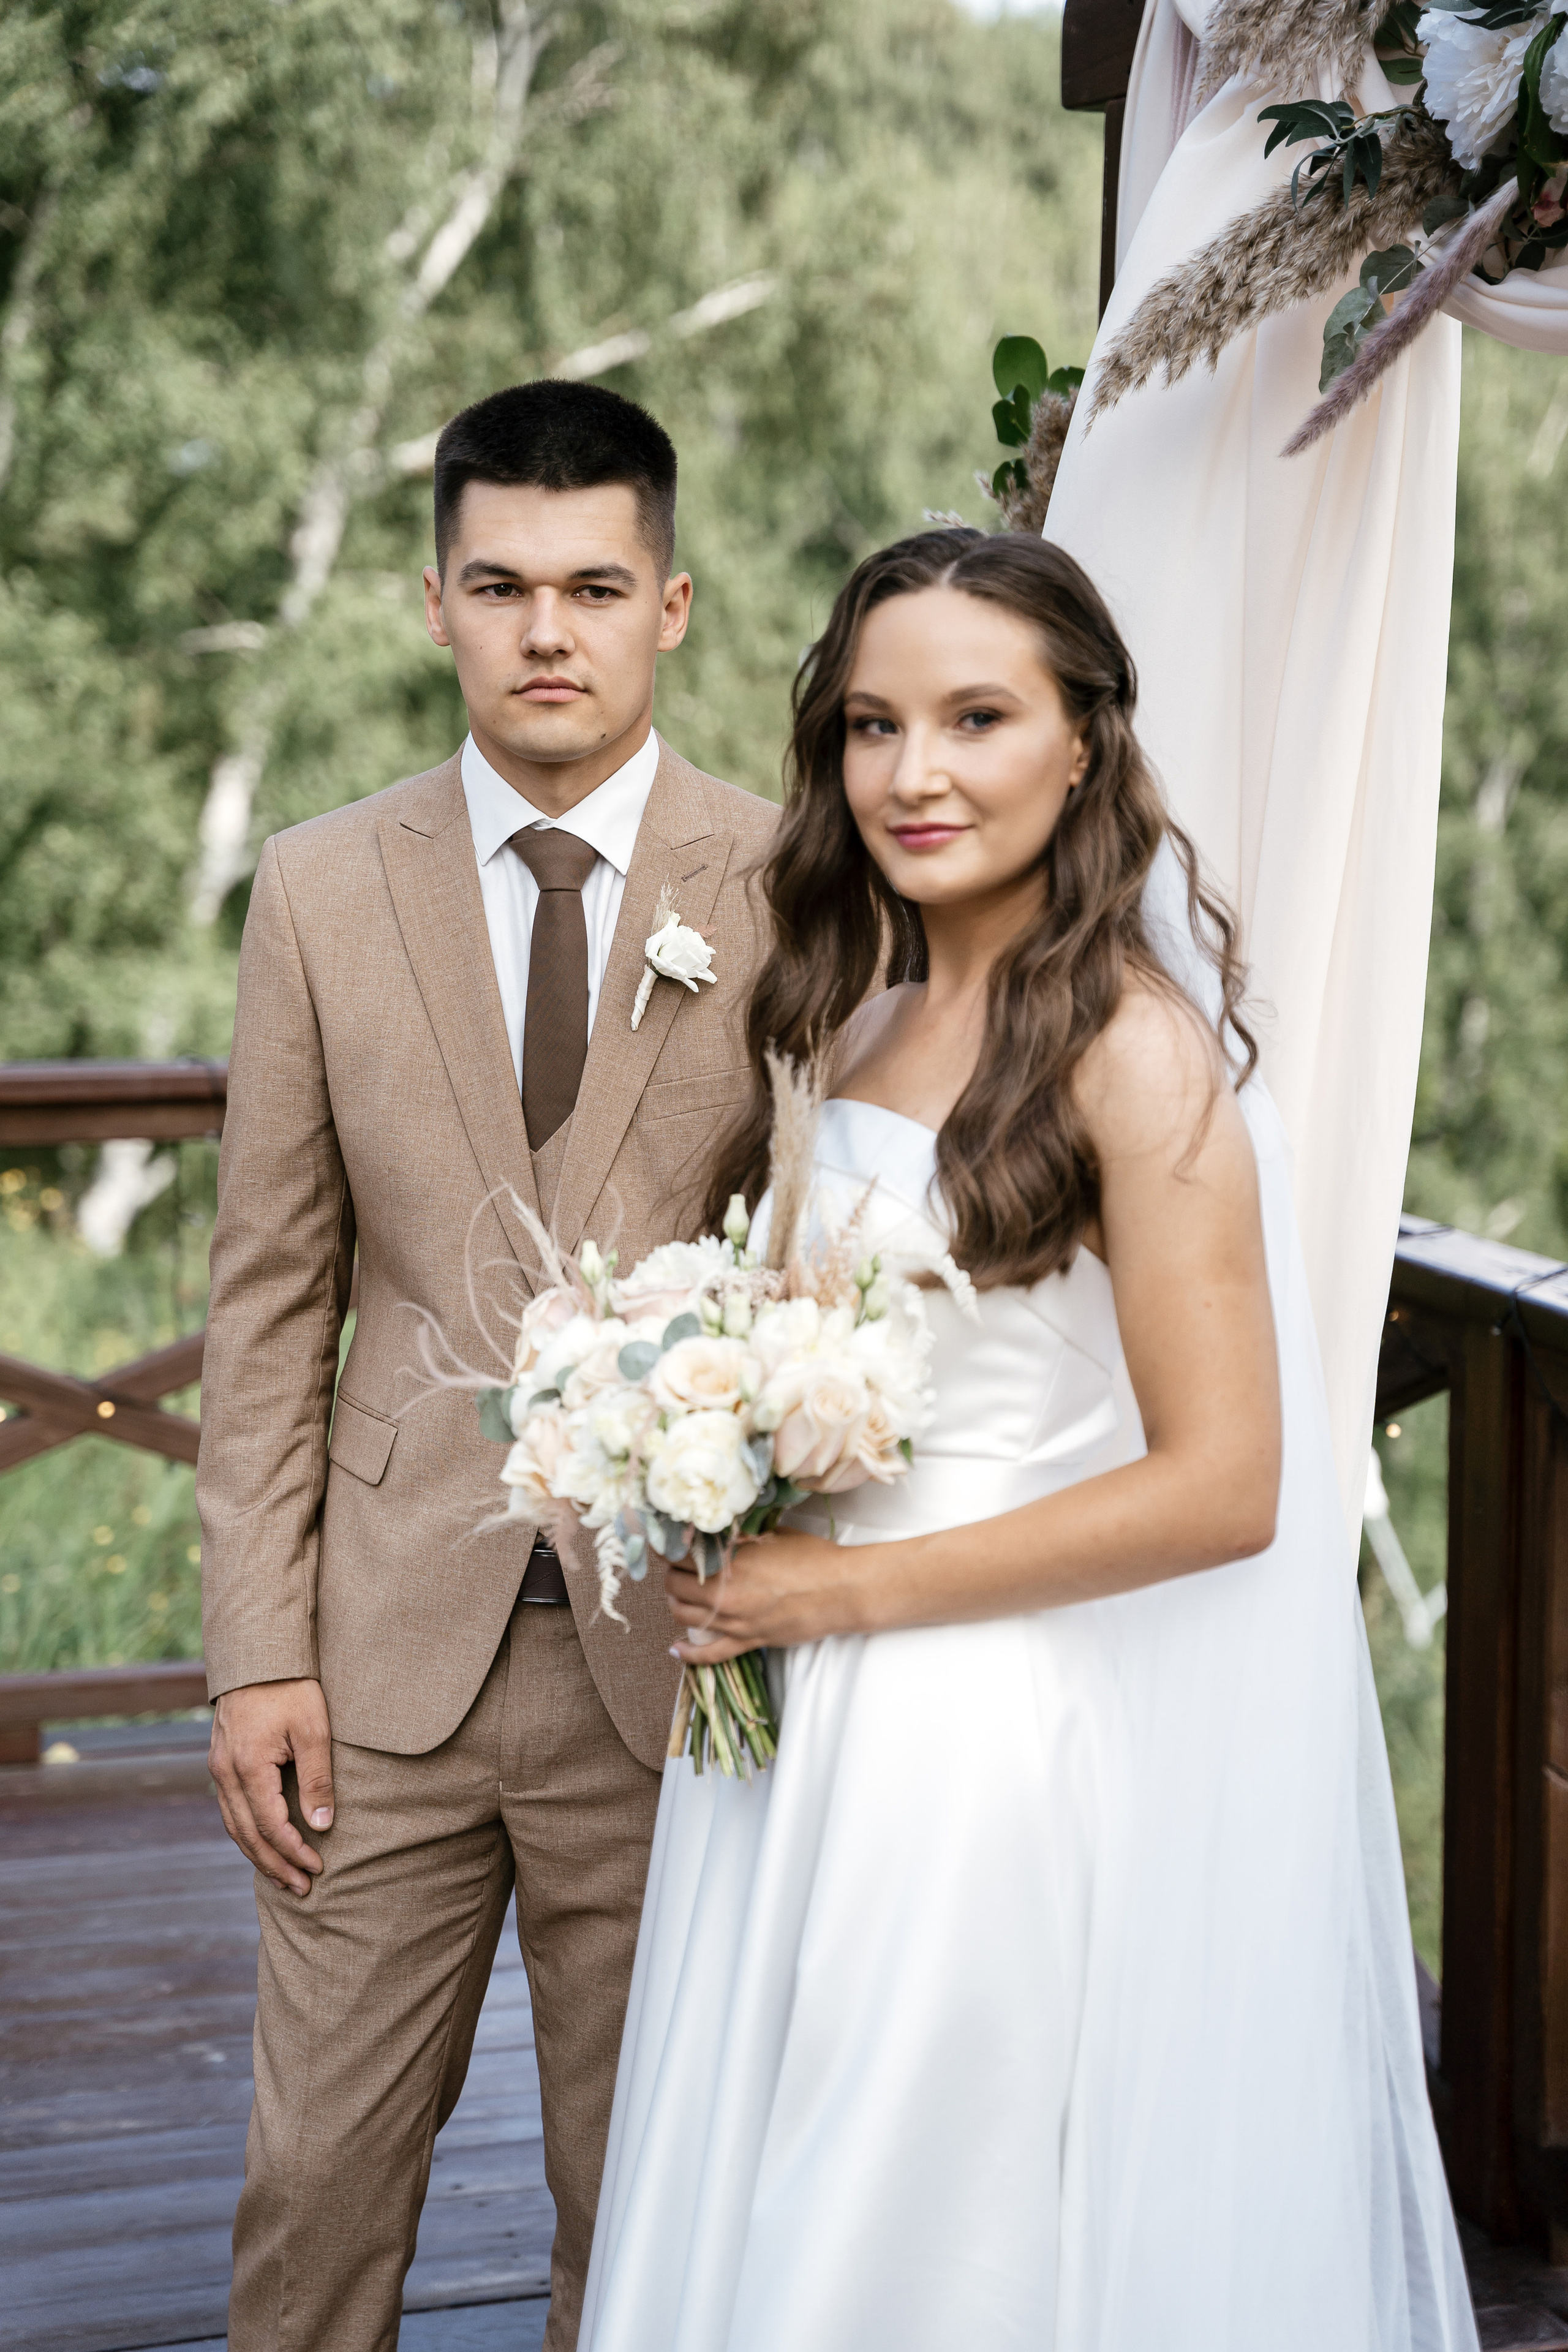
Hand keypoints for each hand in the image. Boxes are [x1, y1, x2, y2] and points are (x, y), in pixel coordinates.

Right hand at [209, 1678, 334, 1897]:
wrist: (259, 1655)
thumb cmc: (292, 1688)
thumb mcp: (314, 1730)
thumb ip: (317, 1779)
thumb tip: (323, 1825)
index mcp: (248, 1766)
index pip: (270, 1825)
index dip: (294, 1851)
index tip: (318, 1867)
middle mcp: (225, 1772)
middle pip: (247, 1834)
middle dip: (275, 1864)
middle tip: (302, 1888)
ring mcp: (218, 1768)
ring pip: (234, 1825)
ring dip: (258, 1854)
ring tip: (285, 1877)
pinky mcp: (221, 1762)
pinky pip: (230, 1810)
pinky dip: (247, 1833)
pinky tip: (263, 1844)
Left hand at [665, 1528, 869, 1662]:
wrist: (841, 1590)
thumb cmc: (813, 1557)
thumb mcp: (773, 1534)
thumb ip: (743, 1536)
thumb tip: (723, 1532)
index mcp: (730, 1561)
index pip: (682, 1555)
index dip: (671, 1548)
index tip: (669, 1544)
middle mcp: (726, 1593)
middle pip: (676, 1585)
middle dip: (672, 1574)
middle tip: (678, 1567)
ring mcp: (736, 1621)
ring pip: (685, 1616)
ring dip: (675, 1603)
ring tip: (678, 1594)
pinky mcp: (749, 1641)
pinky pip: (710, 1653)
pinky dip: (690, 1653)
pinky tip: (676, 1648)